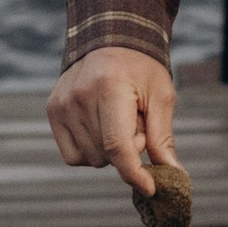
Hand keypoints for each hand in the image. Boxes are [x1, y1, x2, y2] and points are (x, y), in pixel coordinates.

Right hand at [46, 43, 174, 197]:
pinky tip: (101, 129)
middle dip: (129, 149)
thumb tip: (173, 175)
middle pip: (106, 155)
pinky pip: (73, 156)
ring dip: (109, 151)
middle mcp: (79, 97)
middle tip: (137, 123)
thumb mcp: (161, 96)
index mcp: (109, 88)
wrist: (111, 38)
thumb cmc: (142, 68)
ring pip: (90, 159)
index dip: (134, 173)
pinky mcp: (53, 110)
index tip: (150, 188)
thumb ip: (163, 137)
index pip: (117, 146)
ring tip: (118, 120)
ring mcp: (62, 104)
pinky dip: (91, 152)